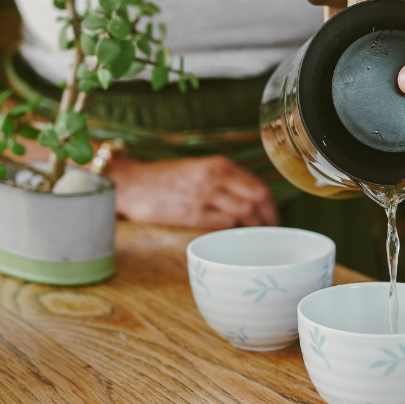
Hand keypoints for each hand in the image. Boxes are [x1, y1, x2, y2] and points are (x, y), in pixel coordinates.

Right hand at [108, 155, 279, 227]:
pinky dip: (231, 231)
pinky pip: (221, 224)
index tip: (274, 218)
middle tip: (270, 232)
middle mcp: (215, 177)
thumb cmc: (166, 178)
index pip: (258, 186)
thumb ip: (225, 179)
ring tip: (254, 238)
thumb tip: (252, 199)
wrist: (130, 183)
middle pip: (257, 200)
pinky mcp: (190, 214)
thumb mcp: (199, 168)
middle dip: (268, 219)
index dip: (271, 206)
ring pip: (243, 213)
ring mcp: (203, 196)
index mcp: (219, 165)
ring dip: (252, 228)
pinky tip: (231, 238)